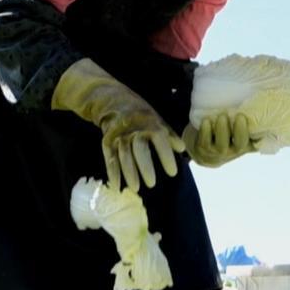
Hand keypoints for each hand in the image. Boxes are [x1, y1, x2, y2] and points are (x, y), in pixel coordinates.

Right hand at [53, 58, 184, 191]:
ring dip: (129, 173)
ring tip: (136, 188)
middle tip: (152, 184)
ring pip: (124, 156)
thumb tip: (182, 149)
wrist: (112, 100)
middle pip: (139, 149)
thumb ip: (169, 135)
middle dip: (145, 167)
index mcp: (149, 123)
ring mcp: (119, 136)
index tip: (172, 172)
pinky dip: (113, 173)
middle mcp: (133, 129)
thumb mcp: (157, 119)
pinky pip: (110, 159)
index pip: (159, 140)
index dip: (165, 156)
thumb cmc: (141, 114)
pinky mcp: (107, 142)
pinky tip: (118, 187)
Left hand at [184, 113, 253, 167]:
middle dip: (240, 131)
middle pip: (240, 144)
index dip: (258, 134)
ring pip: (221, 145)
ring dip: (222, 130)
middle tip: (240, 116)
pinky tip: (206, 121)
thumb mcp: (238, 130)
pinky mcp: (203, 150)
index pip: (256, 142)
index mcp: (246, 145)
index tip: (257, 122)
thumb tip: (262, 101)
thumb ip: (248, 121)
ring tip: (222, 116)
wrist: (206, 151)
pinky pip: (204, 142)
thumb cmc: (226, 134)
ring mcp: (218, 152)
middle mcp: (233, 151)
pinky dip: (205, 131)